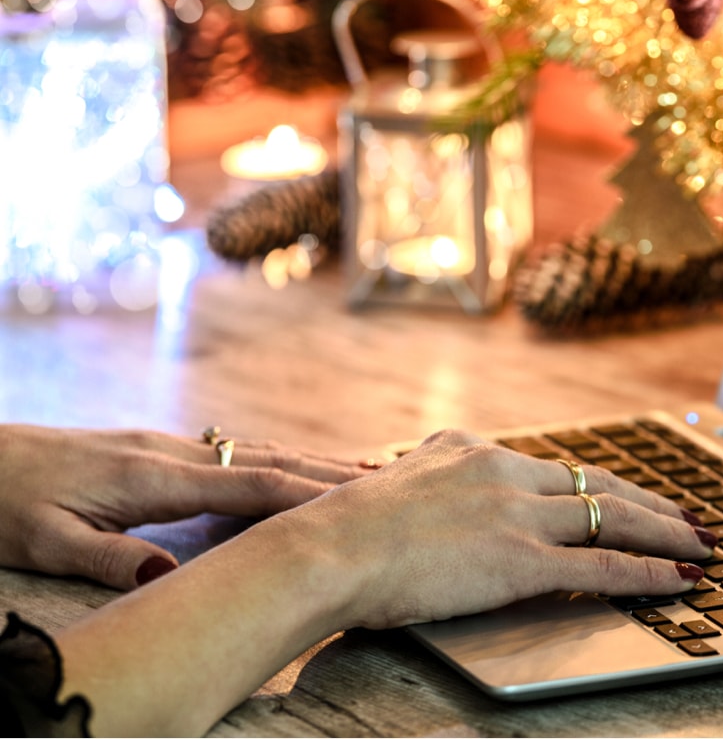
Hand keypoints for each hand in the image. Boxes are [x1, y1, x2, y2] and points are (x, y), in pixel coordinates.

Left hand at [0, 424, 369, 590]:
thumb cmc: (4, 500)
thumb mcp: (40, 539)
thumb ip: (104, 556)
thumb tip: (167, 574)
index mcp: (149, 476)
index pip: (246, 485)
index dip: (304, 493)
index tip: (356, 502)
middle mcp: (168, 452)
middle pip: (263, 459)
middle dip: (325, 470)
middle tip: (386, 483)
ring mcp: (165, 446)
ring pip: (252, 452)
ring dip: (307, 461)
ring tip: (360, 473)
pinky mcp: (155, 449)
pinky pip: (231, 455)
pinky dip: (274, 461)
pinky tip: (290, 469)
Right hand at [270, 428, 715, 631]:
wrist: (325, 548)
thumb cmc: (342, 529)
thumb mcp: (394, 482)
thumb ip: (428, 474)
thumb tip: (428, 471)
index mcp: (475, 452)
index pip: (556, 466)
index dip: (603, 483)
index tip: (632, 493)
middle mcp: (505, 472)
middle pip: (599, 483)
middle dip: (653, 503)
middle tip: (691, 517)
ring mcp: (517, 515)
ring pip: (613, 518)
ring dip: (666, 535)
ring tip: (704, 547)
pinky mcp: (520, 560)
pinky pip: (602, 568)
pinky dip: (649, 574)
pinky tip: (681, 581)